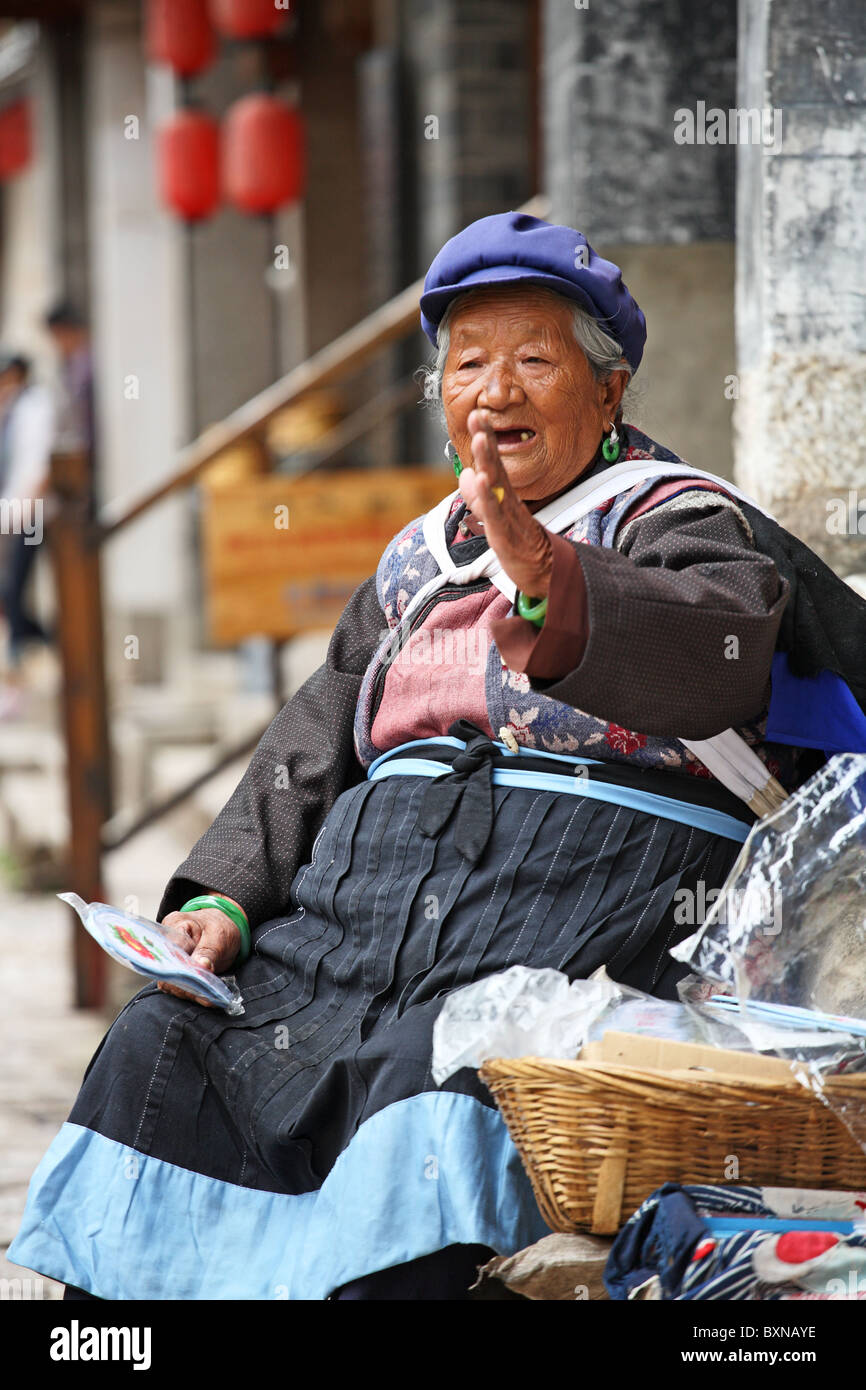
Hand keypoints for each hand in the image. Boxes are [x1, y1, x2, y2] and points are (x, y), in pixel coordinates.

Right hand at [157, 906, 241, 1006]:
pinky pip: (178, 986)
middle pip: (167, 968)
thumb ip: (209, 950)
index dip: (181, 965)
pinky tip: (205, 998)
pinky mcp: (174, 972)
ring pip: (170, 981)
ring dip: (189, 992)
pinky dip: (191, 993)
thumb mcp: (220, 935)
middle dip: (185, 984)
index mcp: (175, 924)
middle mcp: (166, 942)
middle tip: (206, 994)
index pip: (171, 948)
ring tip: (208, 998)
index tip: (197, 978)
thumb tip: (201, 967)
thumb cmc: (219, 926)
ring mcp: (168, 959)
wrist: (221, 928)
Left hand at [458, 409, 553, 597]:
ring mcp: (509, 518)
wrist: (544, 572)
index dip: (486, 439)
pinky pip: (497, 515)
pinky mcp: (507, 536)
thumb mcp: (493, 517)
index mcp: (505, 496)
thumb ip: (478, 497)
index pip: (493, 462)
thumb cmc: (519, 544)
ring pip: (497, 486)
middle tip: (478, 415)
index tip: (476, 414)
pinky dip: (488, 498)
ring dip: (489, 461)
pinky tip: (481, 481)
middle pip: (496, 466)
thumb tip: (465, 475)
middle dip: (487, 440)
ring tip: (481, 439)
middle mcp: (508, 502)